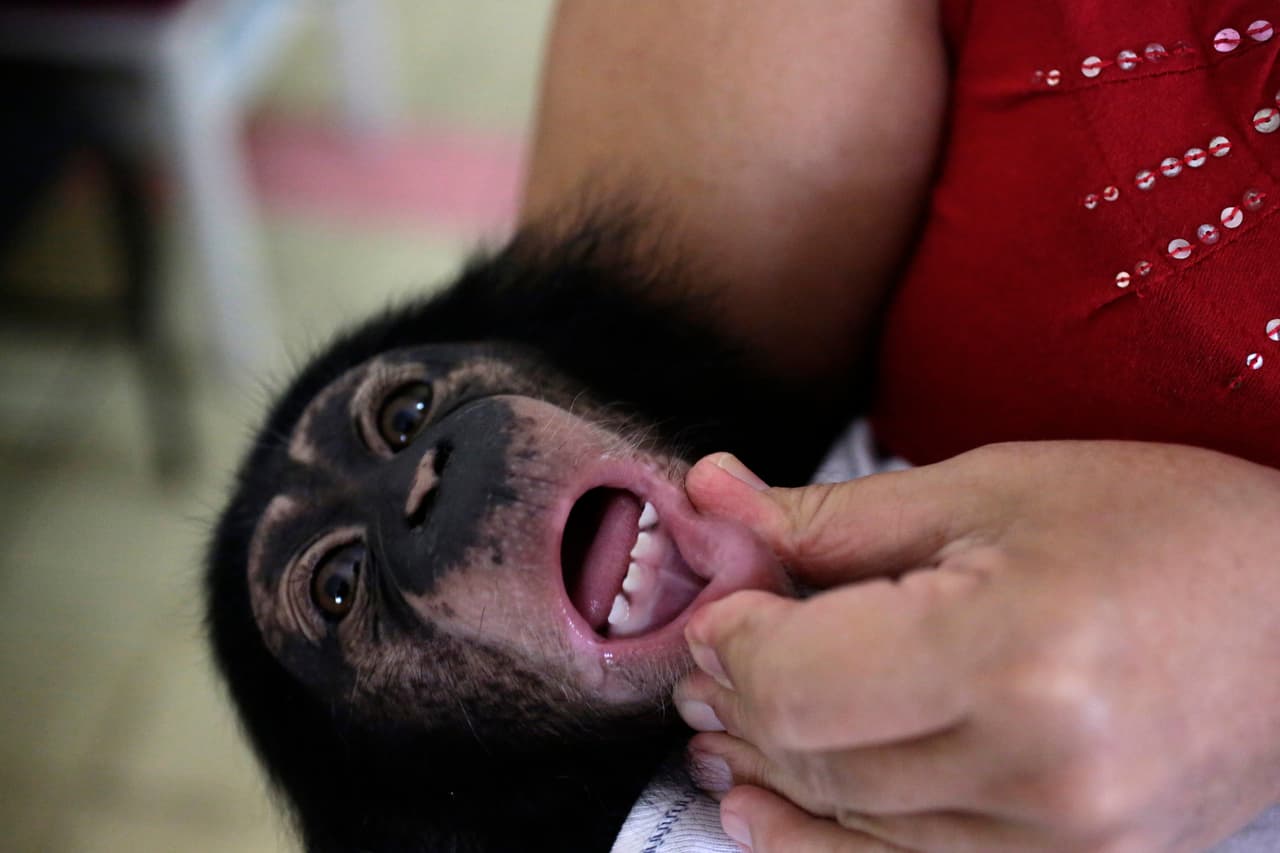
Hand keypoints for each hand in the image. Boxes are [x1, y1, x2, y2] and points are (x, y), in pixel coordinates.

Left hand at [675, 442, 1279, 851]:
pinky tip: (764, 812)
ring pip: (851, 821)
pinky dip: (823, 839)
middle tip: (708, 654)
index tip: (721, 605)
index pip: (799, 682)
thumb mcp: (990, 490)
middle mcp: (1042, 769)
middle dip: (740, 699)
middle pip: (816, 756)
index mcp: (1016, 652)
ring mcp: (1066, 839)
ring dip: (769, 769)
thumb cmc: (1160, 527)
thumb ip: (833, 518)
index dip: (731, 643)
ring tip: (719, 723)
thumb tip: (710, 497)